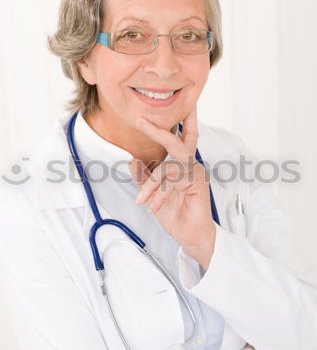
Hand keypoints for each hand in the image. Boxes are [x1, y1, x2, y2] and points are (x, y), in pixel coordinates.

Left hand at [128, 106, 215, 269]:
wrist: (190, 235)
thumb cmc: (176, 214)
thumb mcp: (153, 194)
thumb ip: (144, 177)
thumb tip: (132, 160)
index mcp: (181, 164)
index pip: (177, 138)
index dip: (166, 125)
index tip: (149, 114)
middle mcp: (190, 164)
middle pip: (177, 139)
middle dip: (158, 130)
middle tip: (140, 121)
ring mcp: (196, 172)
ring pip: (166, 168)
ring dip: (150, 185)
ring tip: (142, 201)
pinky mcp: (197, 183)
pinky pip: (172, 182)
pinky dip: (159, 195)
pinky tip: (155, 207)